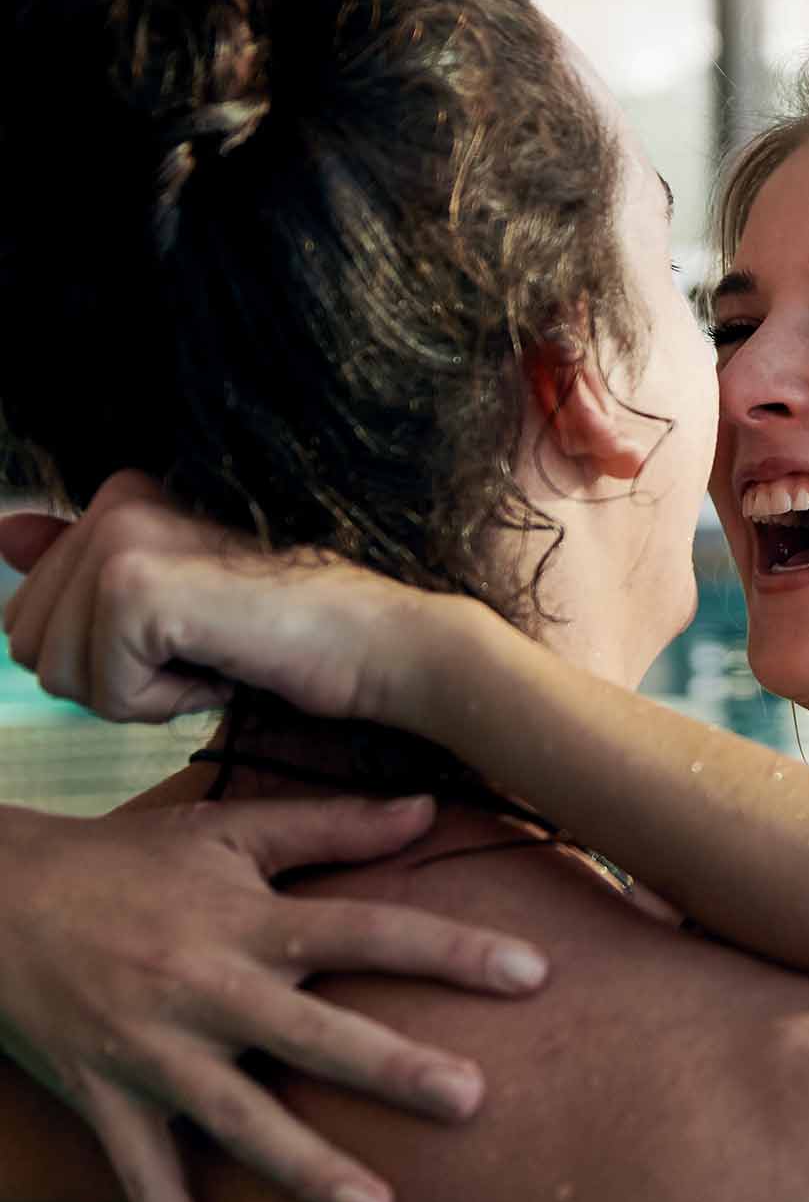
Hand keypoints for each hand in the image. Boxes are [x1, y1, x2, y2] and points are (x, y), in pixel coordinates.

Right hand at [0, 793, 549, 1201]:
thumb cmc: (128, 863)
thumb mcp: (228, 831)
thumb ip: (331, 827)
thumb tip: (428, 809)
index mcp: (250, 919)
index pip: (368, 930)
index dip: (451, 951)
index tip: (533, 973)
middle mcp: (210, 987)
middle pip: (316, 1035)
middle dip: (394, 1070)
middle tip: (472, 1100)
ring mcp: (155, 1050)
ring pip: (241, 1120)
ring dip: (310, 1171)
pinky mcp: (105, 1096)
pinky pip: (142, 1170)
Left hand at [1, 471, 431, 726]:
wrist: (378, 642)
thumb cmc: (295, 632)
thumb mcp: (177, 605)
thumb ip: (88, 570)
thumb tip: (4, 536)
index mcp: (121, 497)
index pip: (33, 615)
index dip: (111, 657)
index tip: (194, 635)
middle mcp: (116, 501)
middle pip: (31, 645)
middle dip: (112, 677)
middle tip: (204, 651)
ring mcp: (123, 538)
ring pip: (58, 673)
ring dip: (139, 694)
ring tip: (216, 655)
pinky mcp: (135, 588)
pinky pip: (104, 692)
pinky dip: (165, 705)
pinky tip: (225, 665)